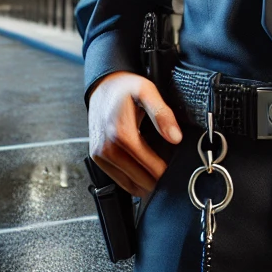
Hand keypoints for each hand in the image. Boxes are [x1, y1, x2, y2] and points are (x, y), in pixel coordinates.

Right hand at [87, 71, 181, 197]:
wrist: (103, 87)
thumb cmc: (125, 88)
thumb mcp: (148, 91)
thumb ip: (162, 114)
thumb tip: (175, 137)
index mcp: (120, 132)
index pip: (146, 163)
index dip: (162, 171)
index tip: (175, 173)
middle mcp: (106, 147)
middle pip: (137, 178)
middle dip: (156, 181)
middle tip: (172, 180)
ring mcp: (99, 154)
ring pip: (126, 183)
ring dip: (144, 185)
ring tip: (162, 182)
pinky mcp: (96, 158)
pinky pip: (116, 179)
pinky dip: (132, 182)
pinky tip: (145, 178)